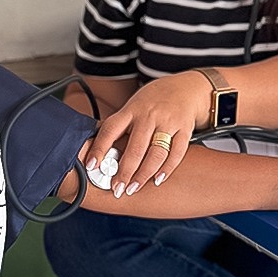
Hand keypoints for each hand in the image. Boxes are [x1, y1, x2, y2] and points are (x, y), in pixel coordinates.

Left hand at [84, 72, 209, 196]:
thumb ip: (120, 126)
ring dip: (143, 175)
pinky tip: (157, 180)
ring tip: (133, 188)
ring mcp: (168, 122)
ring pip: (156, 153)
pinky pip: (177, 153)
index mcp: (131, 110)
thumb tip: (99, 152)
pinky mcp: (185, 130)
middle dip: (124, 172)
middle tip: (116, 189)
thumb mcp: (133, 106)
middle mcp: (149, 115)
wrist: (186, 88)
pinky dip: (167, 169)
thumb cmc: (153, 101)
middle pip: (135, 148)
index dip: (99, 148)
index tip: (91, 166)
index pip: (111, 129)